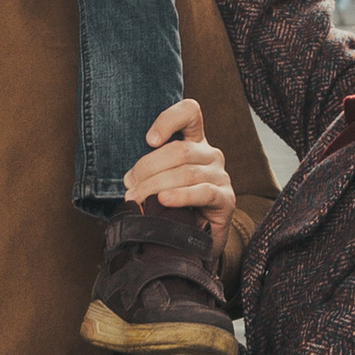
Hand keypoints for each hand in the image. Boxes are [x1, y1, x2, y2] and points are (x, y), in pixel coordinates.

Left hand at [124, 96, 233, 254]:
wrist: (195, 242)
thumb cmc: (173, 208)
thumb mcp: (158, 184)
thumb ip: (147, 175)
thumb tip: (128, 180)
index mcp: (194, 143)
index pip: (190, 113)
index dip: (169, 119)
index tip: (149, 140)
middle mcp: (210, 155)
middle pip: (178, 150)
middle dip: (147, 168)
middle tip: (129, 188)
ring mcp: (220, 176)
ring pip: (186, 172)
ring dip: (156, 186)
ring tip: (137, 199)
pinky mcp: (226, 199)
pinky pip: (203, 192)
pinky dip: (181, 196)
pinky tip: (164, 201)